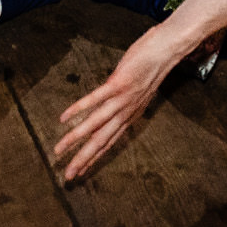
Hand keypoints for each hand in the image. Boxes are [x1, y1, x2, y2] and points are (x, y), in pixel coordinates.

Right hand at [51, 26, 181, 180]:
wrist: (169, 49)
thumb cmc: (154, 64)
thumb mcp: (142, 89)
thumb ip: (126, 98)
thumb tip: (112, 100)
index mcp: (131, 114)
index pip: (109, 141)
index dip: (94, 157)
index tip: (80, 170)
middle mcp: (126, 112)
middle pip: (101, 141)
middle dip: (83, 159)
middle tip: (68, 176)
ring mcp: (122, 99)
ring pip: (95, 125)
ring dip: (75, 139)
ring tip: (58, 150)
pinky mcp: (118, 84)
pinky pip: (95, 99)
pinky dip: (78, 109)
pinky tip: (64, 118)